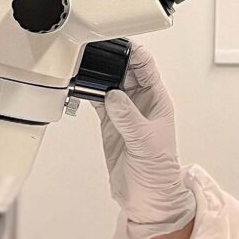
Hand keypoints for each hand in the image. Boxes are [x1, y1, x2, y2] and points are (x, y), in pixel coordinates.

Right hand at [94, 43, 196, 238]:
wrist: (147, 198)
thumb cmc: (160, 171)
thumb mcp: (146, 141)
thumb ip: (128, 117)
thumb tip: (113, 95)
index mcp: (157, 99)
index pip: (146, 66)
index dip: (134, 52)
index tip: (119, 41)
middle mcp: (140, 102)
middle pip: (125, 70)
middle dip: (112, 59)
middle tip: (94, 49)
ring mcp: (123, 112)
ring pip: (109, 83)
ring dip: (98, 75)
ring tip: (82, 64)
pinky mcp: (109, 124)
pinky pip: (97, 100)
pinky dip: (88, 92)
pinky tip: (79, 85)